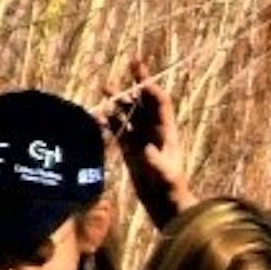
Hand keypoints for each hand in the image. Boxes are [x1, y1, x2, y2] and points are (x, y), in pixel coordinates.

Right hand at [102, 59, 190, 221]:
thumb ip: (158, 162)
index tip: (140, 78)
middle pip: (144, 102)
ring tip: (105, 87)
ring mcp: (141, 140)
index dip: (151, 88)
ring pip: (129, 114)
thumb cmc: (171, 190)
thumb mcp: (167, 176)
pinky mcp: (130, 151)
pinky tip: (99, 115)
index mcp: (167, 131)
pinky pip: (118, 131)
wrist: (166, 206)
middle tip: (131, 63)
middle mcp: (154, 131)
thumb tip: (146, 150)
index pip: (160, 102)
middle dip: (137, 84)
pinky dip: (109, 122)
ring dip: (118, 101)